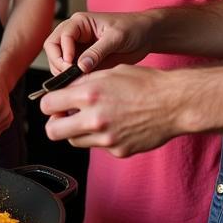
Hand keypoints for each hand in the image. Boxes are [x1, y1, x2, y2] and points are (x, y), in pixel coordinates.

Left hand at [40, 64, 183, 156]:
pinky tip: (114, 125)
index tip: (53, 103)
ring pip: (73, 141)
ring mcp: (106, 138)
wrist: (174, 103)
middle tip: (63, 116)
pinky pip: (97, 146)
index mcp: (89, 95)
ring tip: (91, 118)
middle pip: (52, 131)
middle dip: (54, 123)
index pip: (47, 105)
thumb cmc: (144, 83)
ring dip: (76, 131)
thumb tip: (61, 91)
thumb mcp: (108, 72)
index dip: (48, 104)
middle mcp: (94, 119)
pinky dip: (100, 138)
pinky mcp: (118, 150)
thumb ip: (82, 84)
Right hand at [44, 10, 153, 73]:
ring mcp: (79, 49)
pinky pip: (72, 71)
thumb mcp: (116, 37)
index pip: (59, 37)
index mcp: (79, 23)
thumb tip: (80, 66)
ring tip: (78, 80)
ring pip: (59, 61)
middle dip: (58, 63)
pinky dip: (73, 78)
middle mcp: (75, 35)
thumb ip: (97, 51)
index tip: (71, 65)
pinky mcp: (85, 62)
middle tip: (71, 74)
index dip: (62, 52)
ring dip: (64, 72)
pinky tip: (82, 84)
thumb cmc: (133, 28)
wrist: (147, 36)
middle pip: (53, 49)